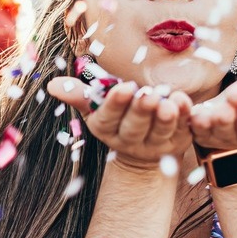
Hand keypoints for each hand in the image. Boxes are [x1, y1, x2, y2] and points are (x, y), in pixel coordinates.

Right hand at [48, 77, 193, 171]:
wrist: (142, 151)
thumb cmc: (117, 118)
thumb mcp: (96, 108)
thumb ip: (80, 95)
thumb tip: (52, 86)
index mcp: (105, 128)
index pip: (108, 118)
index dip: (116, 104)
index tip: (124, 87)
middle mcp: (129, 140)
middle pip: (134, 127)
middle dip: (141, 111)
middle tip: (147, 95)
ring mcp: (155, 145)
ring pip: (160, 131)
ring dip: (164, 117)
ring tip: (168, 102)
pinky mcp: (177, 143)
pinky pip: (182, 130)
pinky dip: (184, 116)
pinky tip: (183, 101)